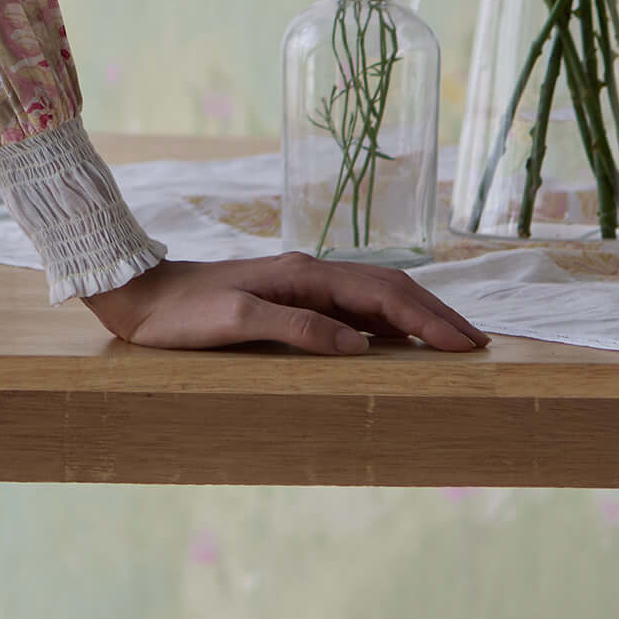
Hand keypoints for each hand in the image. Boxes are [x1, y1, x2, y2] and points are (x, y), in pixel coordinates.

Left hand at [81, 252, 490, 353]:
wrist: (140, 295)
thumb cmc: (181, 315)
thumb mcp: (234, 322)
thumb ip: (296, 329)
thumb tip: (359, 344)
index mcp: (304, 275)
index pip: (382, 295)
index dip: (428, 320)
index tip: (467, 344)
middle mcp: (309, 274)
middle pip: (389, 289)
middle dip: (436, 314)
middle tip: (479, 344)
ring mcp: (300, 285)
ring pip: (374, 296)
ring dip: (416, 315)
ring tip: (452, 340)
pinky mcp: (289, 299)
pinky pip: (352, 308)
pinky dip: (385, 321)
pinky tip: (396, 339)